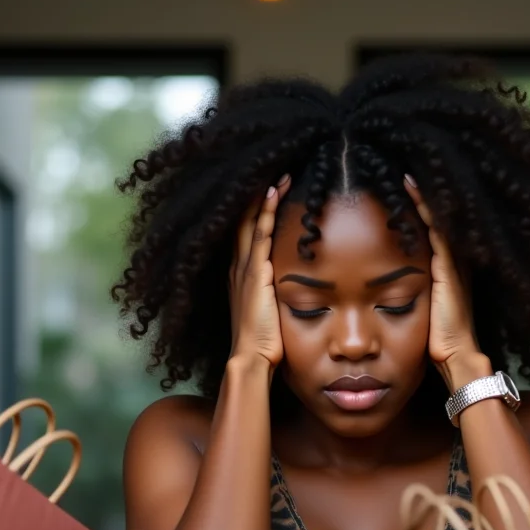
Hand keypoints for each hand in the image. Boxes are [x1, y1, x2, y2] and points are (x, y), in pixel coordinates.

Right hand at [229, 175, 290, 370]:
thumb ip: (275, 298)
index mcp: (241, 276)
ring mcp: (245, 268)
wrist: (251, 358)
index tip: (271, 191)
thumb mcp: (268, 314)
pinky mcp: (256, 272)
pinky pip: (260, 232)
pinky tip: (275, 190)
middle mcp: (238, 267)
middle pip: (243, 221)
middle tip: (272, 171)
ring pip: (250, 220)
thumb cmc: (263, 343)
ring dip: (264, 195)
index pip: (246, 235)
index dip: (255, 211)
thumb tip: (291, 293)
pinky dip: (266, 210)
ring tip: (278, 172)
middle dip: (256, 197)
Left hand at [404, 176, 488, 388]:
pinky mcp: (449, 267)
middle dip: (421, 196)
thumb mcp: (419, 311)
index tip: (398, 187)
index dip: (418, 208)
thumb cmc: (436, 342)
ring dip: (421, 195)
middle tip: (400, 169)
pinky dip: (424, 206)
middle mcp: (452, 261)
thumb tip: (379, 292)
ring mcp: (453, 262)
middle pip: (437, 219)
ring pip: (438, 218)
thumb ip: (407, 296)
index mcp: (445, 271)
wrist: (456, 358)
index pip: (431, 230)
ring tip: (402, 171)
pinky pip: (436, 228)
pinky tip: (409, 187)